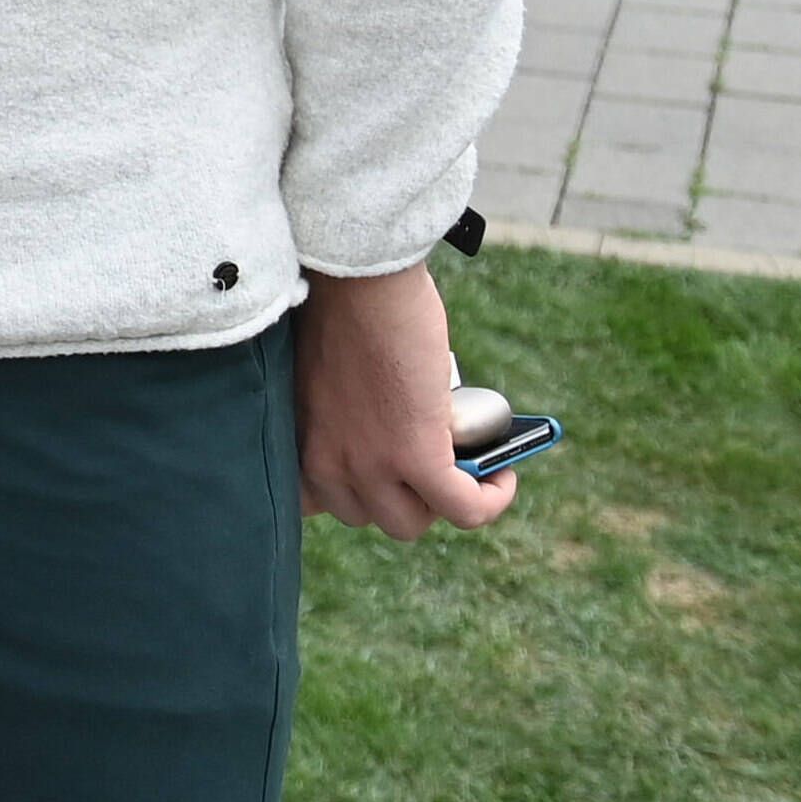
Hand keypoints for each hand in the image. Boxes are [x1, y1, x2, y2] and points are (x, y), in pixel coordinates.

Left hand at [294, 263, 518, 539]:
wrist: (356, 279)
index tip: (380, 478)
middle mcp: (327, 463)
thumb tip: (386, 428)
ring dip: (442, 501)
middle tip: (430, 464)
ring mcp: (370, 465)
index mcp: (297, 440)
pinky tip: (503, 476)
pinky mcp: (417, 456)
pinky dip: (490, 499)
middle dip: (404, 495)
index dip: (356, 493)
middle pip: (372, 515)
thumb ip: (339, 412)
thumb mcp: (325, 376)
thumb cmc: (340, 307)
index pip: (315, 503)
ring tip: (464, 469)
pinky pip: (464, 508)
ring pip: (413, 522)